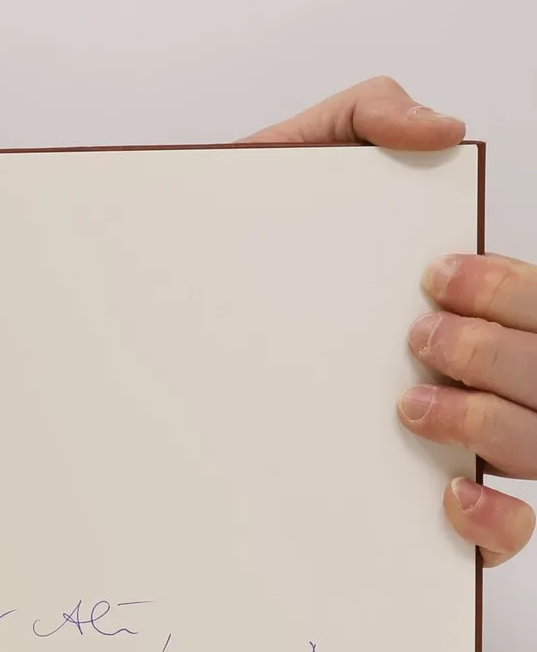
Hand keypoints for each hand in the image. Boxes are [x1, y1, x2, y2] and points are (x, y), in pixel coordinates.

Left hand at [245, 76, 533, 564]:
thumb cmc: (238, 249)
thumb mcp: (288, 166)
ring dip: (491, 425)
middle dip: (498, 352)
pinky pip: (510, 535)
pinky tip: (449, 498)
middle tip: (416, 339)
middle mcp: (478, 373)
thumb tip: (442, 129)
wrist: (151, 312)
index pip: (536, 302)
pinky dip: (498, 523)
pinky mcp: (423, 515)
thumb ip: (362, 116)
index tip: (436, 277)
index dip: (509, 290)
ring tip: (409, 406)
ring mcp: (459, 444)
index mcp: (467, 300)